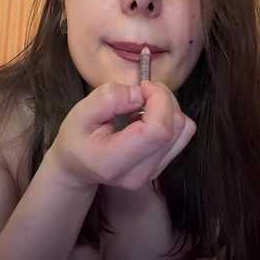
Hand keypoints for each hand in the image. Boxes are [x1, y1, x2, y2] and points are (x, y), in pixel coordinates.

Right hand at [47, 81, 196, 190]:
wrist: (77, 167)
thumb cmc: (75, 138)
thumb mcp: (80, 113)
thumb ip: (108, 99)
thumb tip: (139, 94)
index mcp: (114, 162)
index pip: (157, 132)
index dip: (158, 100)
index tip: (142, 86)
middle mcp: (139, 174)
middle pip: (174, 129)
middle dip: (164, 98)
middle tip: (142, 89)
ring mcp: (153, 173)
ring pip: (184, 130)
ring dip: (169, 106)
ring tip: (145, 102)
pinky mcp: (162, 166)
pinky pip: (182, 135)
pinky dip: (171, 117)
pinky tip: (150, 116)